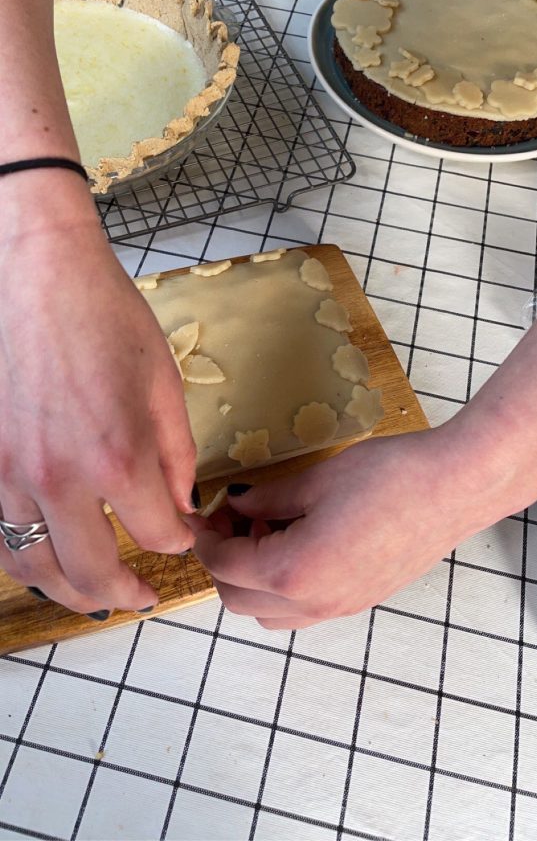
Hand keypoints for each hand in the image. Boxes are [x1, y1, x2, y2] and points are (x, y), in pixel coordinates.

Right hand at [0, 177, 195, 614]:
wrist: (34, 275)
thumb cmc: (105, 317)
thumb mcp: (162, 382)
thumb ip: (176, 455)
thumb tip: (179, 505)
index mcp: (117, 458)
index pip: (157, 534)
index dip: (178, 542)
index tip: (183, 536)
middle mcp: (58, 479)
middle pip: (91, 573)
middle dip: (125, 593)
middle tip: (142, 597)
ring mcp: (9, 474)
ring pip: (33, 565)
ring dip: (67, 591)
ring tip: (93, 594)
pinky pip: (0, 533)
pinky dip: (27, 556)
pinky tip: (47, 554)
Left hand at [193, 423, 523, 629]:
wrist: (455, 488)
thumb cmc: (390, 478)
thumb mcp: (315, 480)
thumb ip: (265, 498)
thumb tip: (234, 503)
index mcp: (294, 571)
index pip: (224, 566)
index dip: (205, 538)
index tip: (204, 511)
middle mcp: (315, 602)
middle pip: (238, 602)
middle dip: (222, 562)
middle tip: (229, 519)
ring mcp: (341, 608)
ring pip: (269, 615)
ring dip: (252, 580)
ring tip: (266, 528)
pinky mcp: (361, 601)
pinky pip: (302, 610)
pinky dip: (282, 587)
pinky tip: (299, 539)